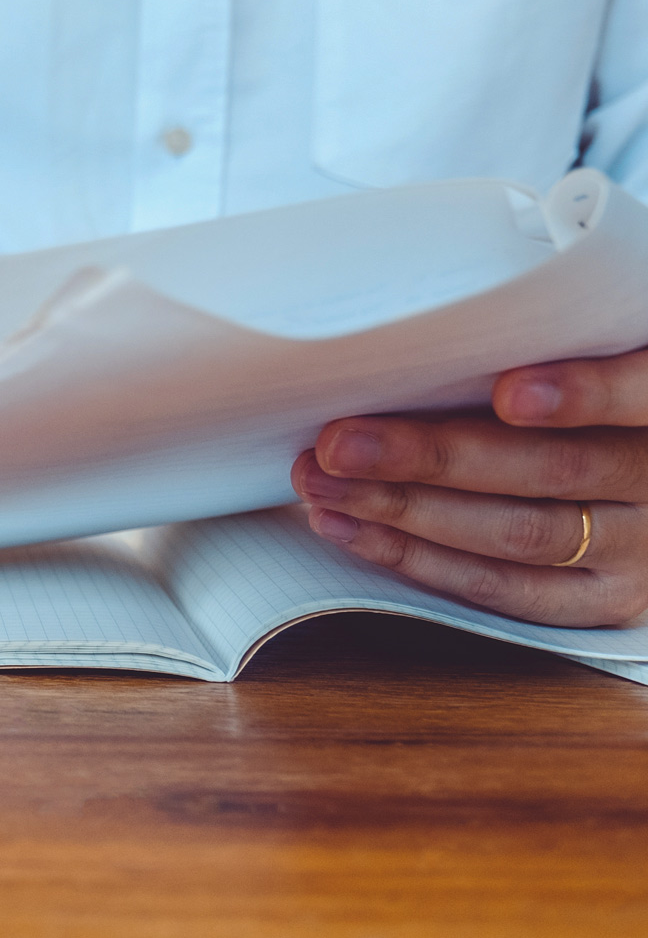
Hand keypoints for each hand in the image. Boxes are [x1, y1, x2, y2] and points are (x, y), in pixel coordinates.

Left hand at [290, 346, 647, 626]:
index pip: (640, 394)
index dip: (583, 394)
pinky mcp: (603, 601)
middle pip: (555, 471)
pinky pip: (505, 590)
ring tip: (322, 485)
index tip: (509, 393)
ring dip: (405, 512)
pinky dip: (417, 559)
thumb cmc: (576, 387)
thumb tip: (416, 336)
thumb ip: (539, 343)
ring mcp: (639, 551)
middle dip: (434, 458)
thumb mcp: (580, 354)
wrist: (631, 467)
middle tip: (341, 443)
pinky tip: (350, 528)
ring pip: (521, 537)